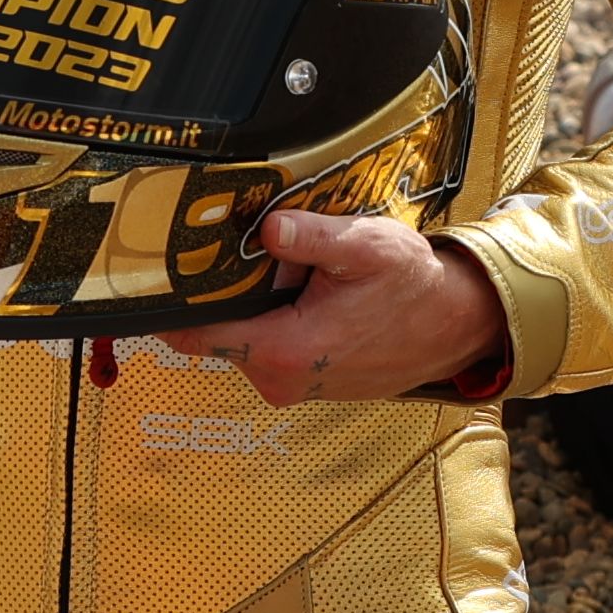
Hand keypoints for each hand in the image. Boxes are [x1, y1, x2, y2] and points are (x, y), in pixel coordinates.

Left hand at [155, 211, 507, 406]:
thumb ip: (311, 236)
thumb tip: (268, 228)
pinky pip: (269, 345)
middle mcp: (280, 378)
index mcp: (284, 350)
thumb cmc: (413, 289)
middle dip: (226, 291)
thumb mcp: (366, 247)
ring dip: (256, 304)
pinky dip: (277, 317)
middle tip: (255, 253)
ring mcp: (292, 384)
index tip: (158, 272)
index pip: (192, 335)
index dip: (169, 303)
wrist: (454, 325)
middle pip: (216, 330)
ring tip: (298, 273)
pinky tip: (310, 293)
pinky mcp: (303, 381)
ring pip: (244, 335)